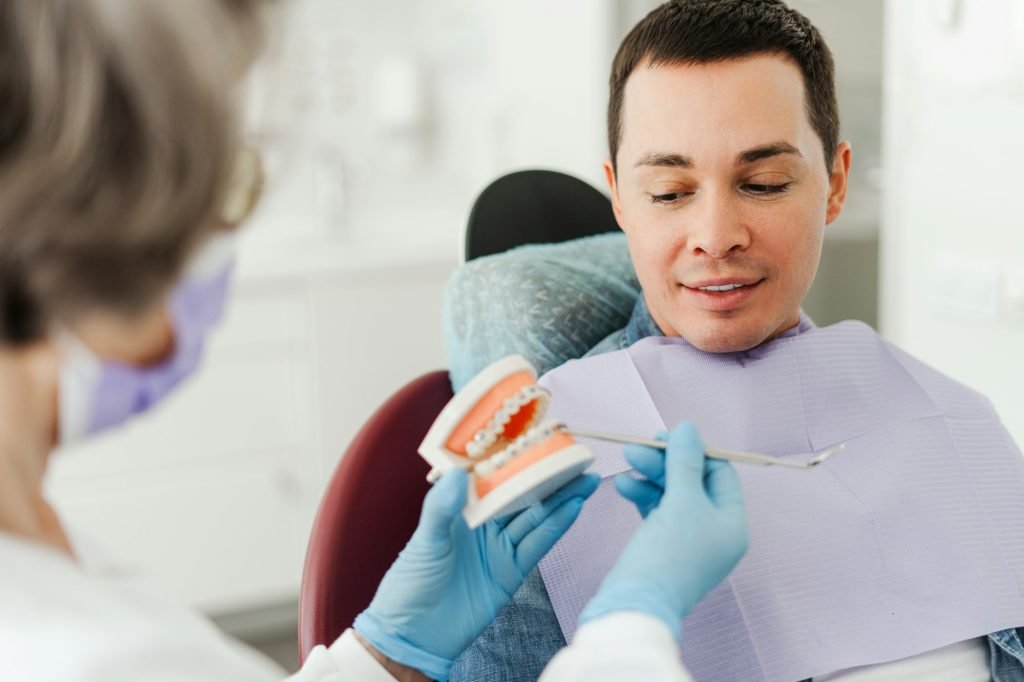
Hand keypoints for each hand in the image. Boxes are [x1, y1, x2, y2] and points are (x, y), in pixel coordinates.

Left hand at [354, 468, 599, 680]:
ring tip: (585, 479)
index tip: (538, 441)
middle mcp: (484, 525)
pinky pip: (538, 544)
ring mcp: (500, 548)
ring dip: (561, 498)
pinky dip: (556, 526)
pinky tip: (573, 508)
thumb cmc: (410, 584)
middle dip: (549, 477)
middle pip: (523, 495)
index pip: (493, 478)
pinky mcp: (512, 571)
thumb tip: (458, 472)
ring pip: (536, 516)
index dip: (516, 460)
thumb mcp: (424, 540)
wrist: (414, 635)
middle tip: (576, 457)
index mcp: (461, 509)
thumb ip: (441, 507)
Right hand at [579, 422, 748, 639]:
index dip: (694, 451)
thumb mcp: (681, 500)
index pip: (719, 473)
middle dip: (664, 462)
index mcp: (732, 523)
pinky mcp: (664, 548)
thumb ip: (684, 461)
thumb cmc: (668, 553)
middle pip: (693, 482)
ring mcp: (689, 542)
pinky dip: (642, 496)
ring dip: (649, 475)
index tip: (665, 436)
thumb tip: (688, 428)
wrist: (636, 605)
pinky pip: (657, 512)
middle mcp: (715, 532)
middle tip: (637, 445)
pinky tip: (623, 485)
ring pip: (672, 495)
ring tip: (625, 460)